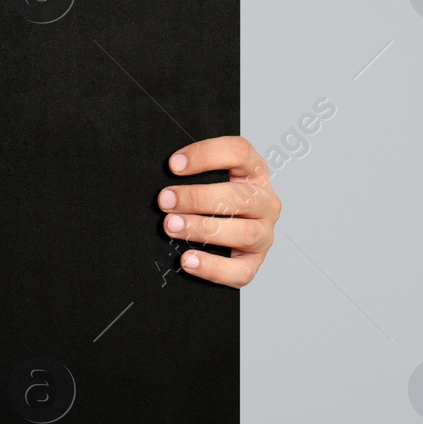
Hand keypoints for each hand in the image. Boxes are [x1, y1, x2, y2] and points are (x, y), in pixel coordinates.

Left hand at [158, 136, 279, 287]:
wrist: (222, 239)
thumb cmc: (210, 203)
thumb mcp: (207, 179)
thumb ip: (192, 173)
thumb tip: (157, 173)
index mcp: (254, 173)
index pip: (239, 153)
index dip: (206, 155)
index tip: (174, 164)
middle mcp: (265, 203)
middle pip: (239, 197)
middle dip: (197, 198)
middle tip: (166, 200)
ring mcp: (263, 234)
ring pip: (243, 232)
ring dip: (203, 229)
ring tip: (172, 226)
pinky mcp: (253, 263)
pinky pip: (239, 271)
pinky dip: (212, 267)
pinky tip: (188, 259)